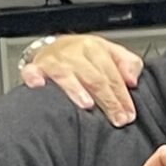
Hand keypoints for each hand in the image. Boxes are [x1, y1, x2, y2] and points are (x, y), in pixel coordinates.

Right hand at [21, 35, 142, 126]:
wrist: (54, 47)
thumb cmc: (85, 56)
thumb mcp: (111, 54)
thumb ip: (128, 64)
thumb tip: (133, 80)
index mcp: (94, 48)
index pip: (112, 74)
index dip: (122, 95)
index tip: (129, 113)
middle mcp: (73, 52)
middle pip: (94, 77)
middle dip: (108, 100)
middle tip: (117, 118)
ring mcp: (52, 60)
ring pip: (66, 75)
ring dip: (76, 90)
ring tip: (87, 105)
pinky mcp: (34, 68)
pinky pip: (32, 72)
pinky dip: (34, 78)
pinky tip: (40, 87)